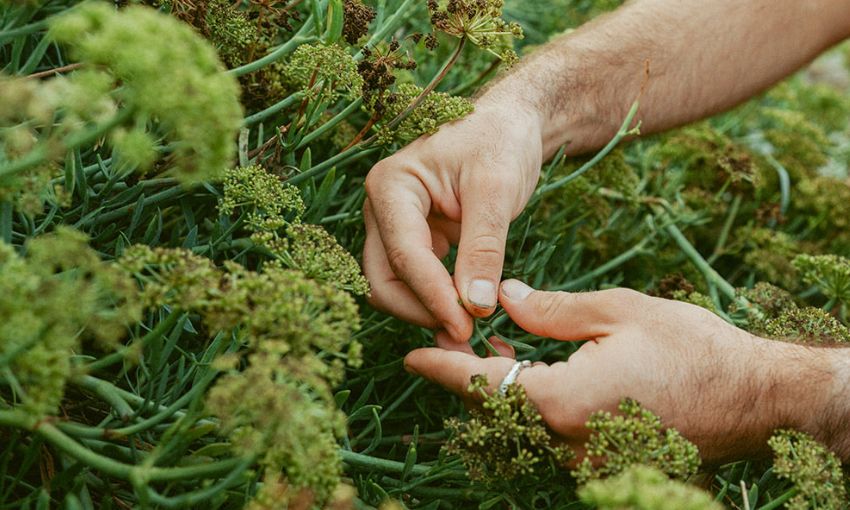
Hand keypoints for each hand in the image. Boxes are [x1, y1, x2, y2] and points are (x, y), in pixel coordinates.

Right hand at [363, 100, 542, 341]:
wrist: (510, 123)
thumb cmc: (500, 141)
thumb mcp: (497, 189)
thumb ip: (483, 247)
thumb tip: (474, 306)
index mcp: (391, 186)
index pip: (403, 255)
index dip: (432, 296)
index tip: (466, 325)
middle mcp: (383, 209)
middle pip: (383, 279)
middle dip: (420, 310)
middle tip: (465, 334)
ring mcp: (395, 227)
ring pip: (394, 287)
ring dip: (427, 312)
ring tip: (470, 330)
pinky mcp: (416, 242)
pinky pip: (417, 283)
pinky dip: (438, 303)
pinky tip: (468, 316)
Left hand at [404, 279, 832, 463]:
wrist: (756, 398)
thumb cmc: (691, 348)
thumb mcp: (617, 311)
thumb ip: (552, 311)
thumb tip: (506, 302)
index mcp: (561, 402)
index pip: (480, 384)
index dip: (441, 367)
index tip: (410, 355)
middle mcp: (566, 442)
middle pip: (495, 408)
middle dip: (469, 375)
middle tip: (452, 340)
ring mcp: (586, 459)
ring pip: (521, 422)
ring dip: (501, 388)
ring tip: (490, 349)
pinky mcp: (604, 461)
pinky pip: (551, 434)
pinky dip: (533, 403)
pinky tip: (535, 371)